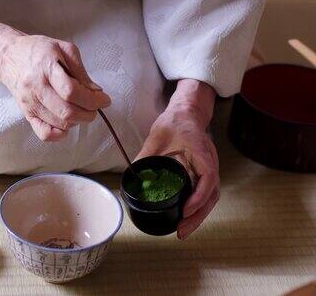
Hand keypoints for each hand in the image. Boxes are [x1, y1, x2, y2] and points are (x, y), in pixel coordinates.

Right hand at [0, 13, 110, 140]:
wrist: (7, 57)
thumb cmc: (37, 50)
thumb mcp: (63, 48)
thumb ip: (80, 70)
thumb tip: (96, 92)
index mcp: (46, 67)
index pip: (71, 92)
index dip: (92, 100)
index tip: (104, 100)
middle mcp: (36, 88)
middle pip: (67, 112)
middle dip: (89, 113)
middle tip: (95, 107)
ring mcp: (30, 104)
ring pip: (59, 124)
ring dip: (78, 121)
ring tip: (81, 110)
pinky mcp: (27, 114)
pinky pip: (44, 134)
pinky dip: (60, 134)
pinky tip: (66, 124)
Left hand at [135, 79, 218, 239]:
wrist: (187, 112)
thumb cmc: (174, 122)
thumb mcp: (156, 137)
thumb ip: (145, 156)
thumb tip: (131, 178)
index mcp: (201, 152)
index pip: (208, 178)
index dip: (198, 197)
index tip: (185, 210)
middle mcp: (210, 163)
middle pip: (211, 195)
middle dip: (197, 216)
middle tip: (181, 231)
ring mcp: (209, 169)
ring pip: (210, 197)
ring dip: (198, 216)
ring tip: (183, 231)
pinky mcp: (205, 173)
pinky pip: (206, 194)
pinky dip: (198, 208)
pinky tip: (186, 218)